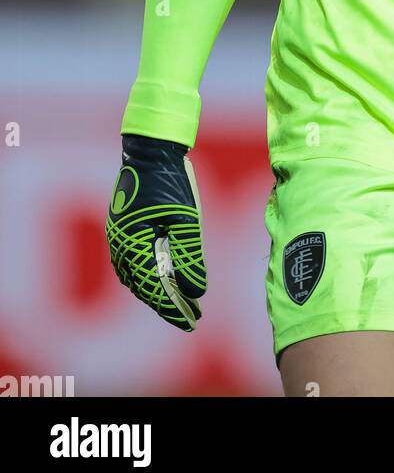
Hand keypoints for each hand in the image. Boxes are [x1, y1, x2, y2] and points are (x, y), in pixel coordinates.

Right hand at [105, 133, 206, 328]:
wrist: (151, 150)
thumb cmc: (170, 182)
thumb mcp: (186, 219)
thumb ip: (190, 255)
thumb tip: (196, 290)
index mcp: (134, 244)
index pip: (153, 288)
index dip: (173, 308)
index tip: (191, 322)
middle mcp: (120, 244)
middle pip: (143, 285)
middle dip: (166, 303)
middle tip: (189, 316)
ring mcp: (118, 236)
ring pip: (135, 275)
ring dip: (155, 290)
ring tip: (178, 302)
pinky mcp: (121, 227)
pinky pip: (131, 260)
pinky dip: (146, 274)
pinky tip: (160, 276)